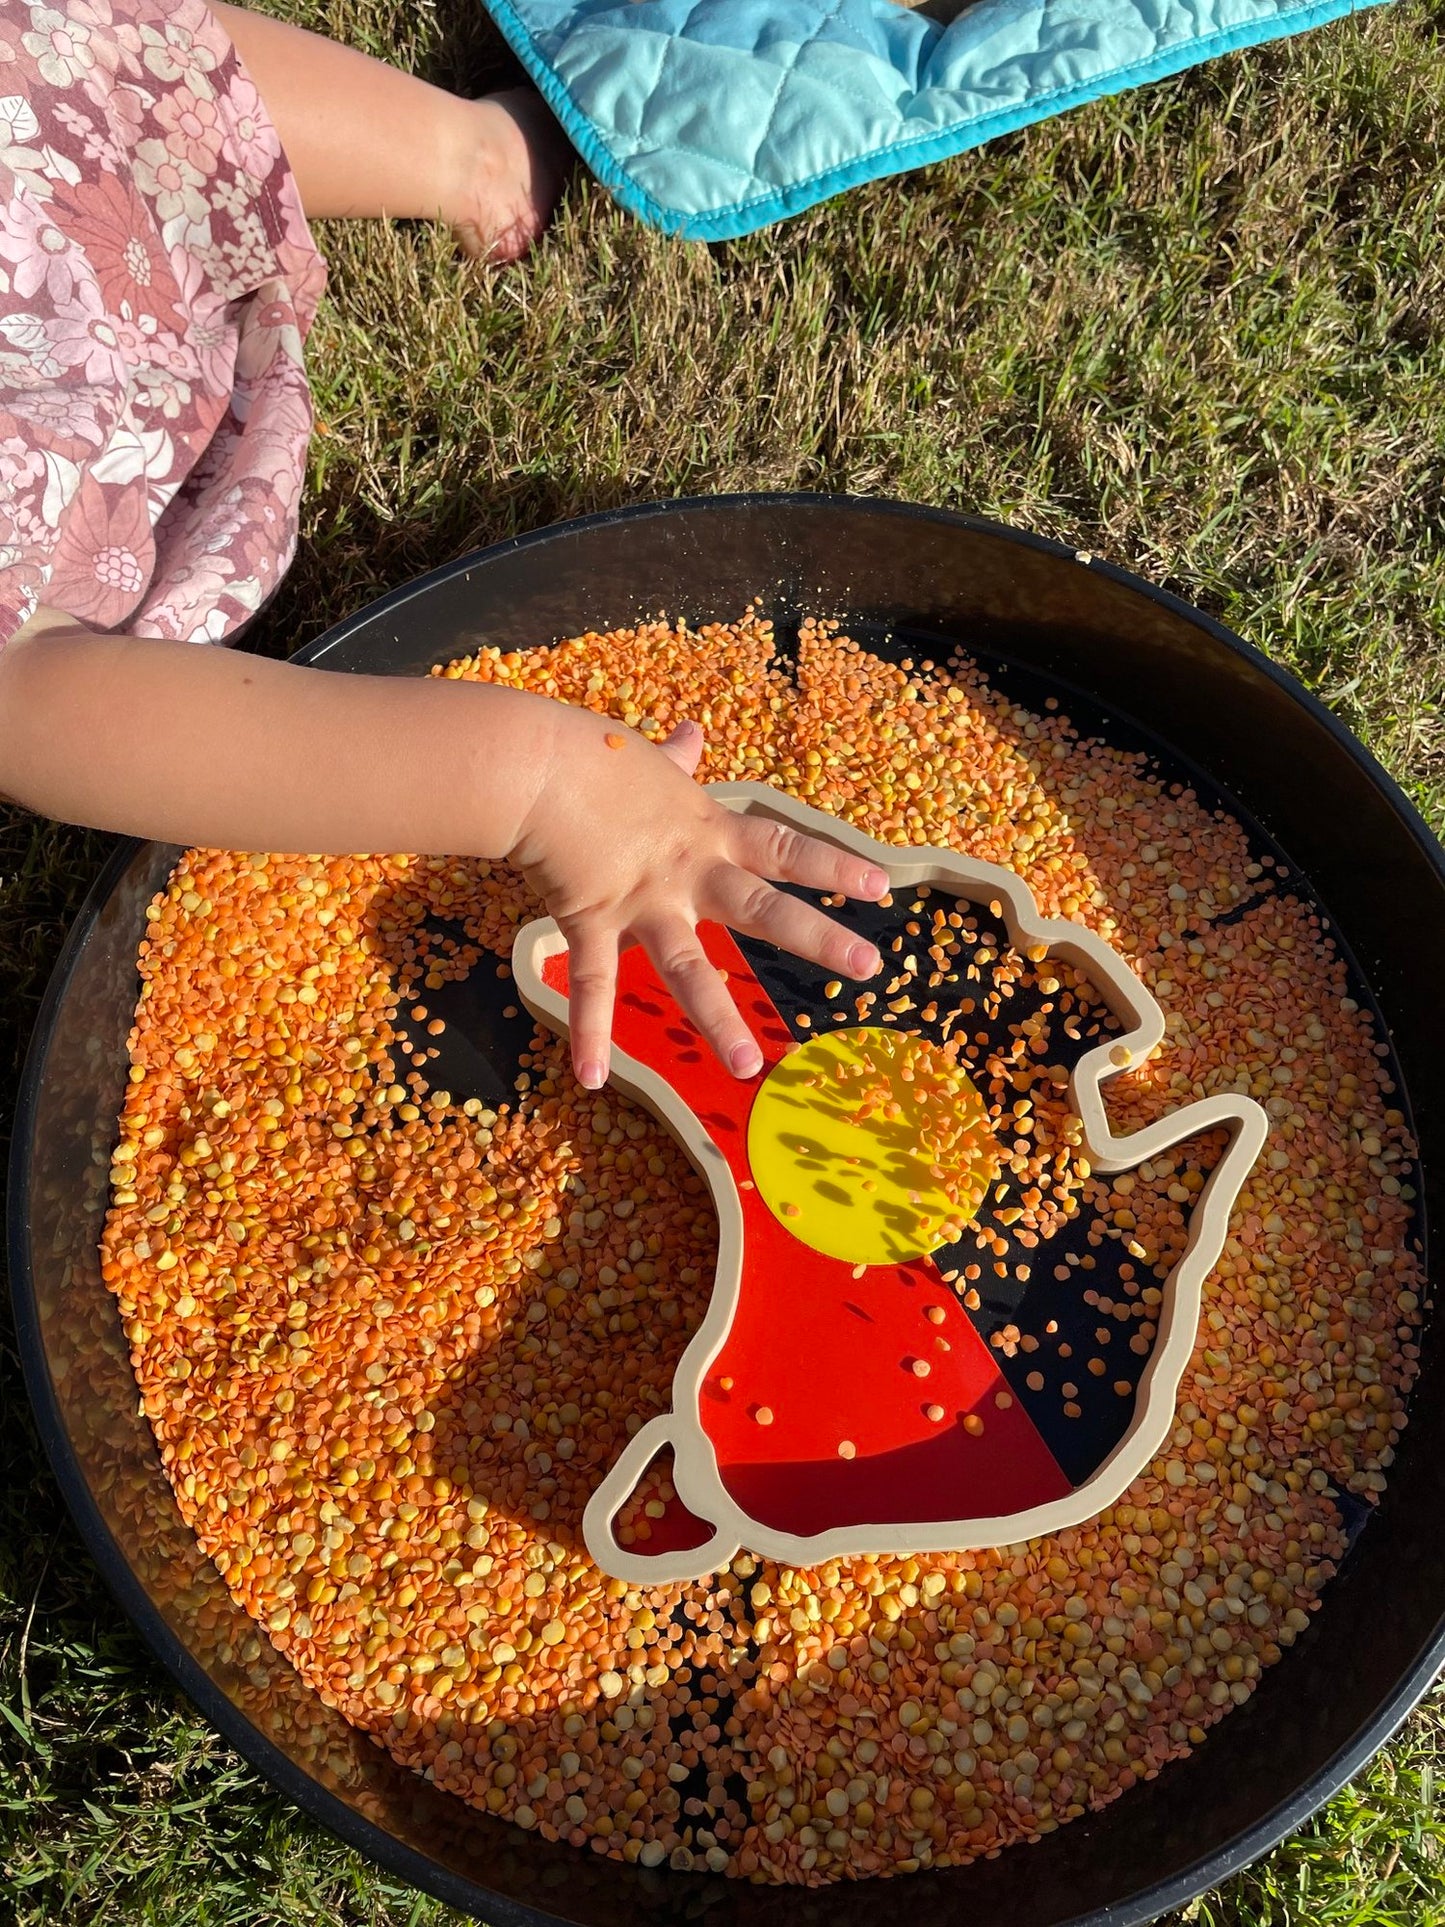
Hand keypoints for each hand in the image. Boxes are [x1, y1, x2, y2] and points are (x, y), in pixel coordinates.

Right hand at [509, 712, 887, 1087]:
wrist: (538, 766)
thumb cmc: (594, 756)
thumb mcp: (649, 758)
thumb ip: (677, 759)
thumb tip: (693, 733)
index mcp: (707, 833)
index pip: (785, 849)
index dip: (834, 866)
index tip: (881, 886)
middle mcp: (687, 875)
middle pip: (763, 909)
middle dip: (818, 939)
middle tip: (869, 967)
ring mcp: (643, 904)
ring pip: (688, 969)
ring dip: (718, 1020)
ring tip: (748, 1066)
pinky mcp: (593, 923)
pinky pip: (593, 986)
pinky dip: (590, 1033)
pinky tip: (593, 1077)